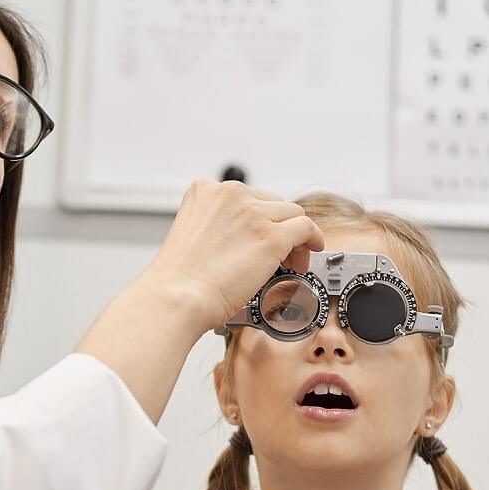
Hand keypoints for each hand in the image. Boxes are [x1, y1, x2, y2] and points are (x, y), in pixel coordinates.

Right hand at [138, 178, 324, 335]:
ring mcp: (253, 214)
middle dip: (277, 227)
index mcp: (205, 190)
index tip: (258, 238)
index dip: (258, 220)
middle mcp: (230, 195)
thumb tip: (242, 239)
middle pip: (272, 203)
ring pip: (292, 214)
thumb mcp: (191, 236)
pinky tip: (311, 251)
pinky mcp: (272, 237)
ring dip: (294, 238)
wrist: (175, 299)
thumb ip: (215, 228)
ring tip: (290, 262)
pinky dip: (313, 239)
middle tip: (277, 256)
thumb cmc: (177, 281)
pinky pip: (306, 228)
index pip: (247, 197)